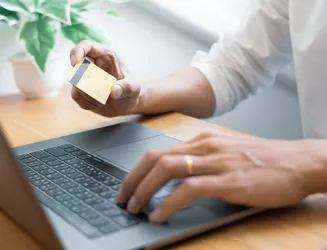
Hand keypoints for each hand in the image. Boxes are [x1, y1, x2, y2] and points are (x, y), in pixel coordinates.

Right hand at [70, 41, 140, 116]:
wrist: (129, 103)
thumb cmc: (132, 90)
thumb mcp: (134, 88)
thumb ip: (126, 87)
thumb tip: (114, 91)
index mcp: (106, 55)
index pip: (87, 46)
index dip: (77, 51)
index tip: (74, 63)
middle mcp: (93, 64)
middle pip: (77, 66)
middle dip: (84, 81)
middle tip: (99, 92)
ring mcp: (85, 77)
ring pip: (76, 84)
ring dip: (88, 95)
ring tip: (103, 100)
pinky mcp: (81, 90)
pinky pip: (76, 96)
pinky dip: (86, 103)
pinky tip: (98, 104)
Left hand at [116, 130, 325, 222]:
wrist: (299, 162)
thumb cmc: (264, 161)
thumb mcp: (227, 155)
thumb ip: (203, 162)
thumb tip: (177, 179)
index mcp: (203, 142)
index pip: (159, 152)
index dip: (137, 170)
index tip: (127, 186)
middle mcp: (206, 147)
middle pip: (156, 158)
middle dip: (132, 180)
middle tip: (122, 198)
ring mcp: (217, 162)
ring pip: (167, 170)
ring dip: (144, 191)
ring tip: (135, 208)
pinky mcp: (230, 180)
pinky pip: (190, 189)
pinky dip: (168, 202)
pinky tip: (159, 215)